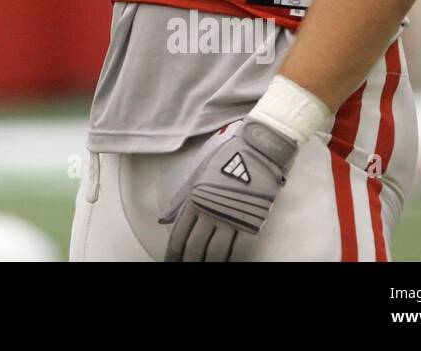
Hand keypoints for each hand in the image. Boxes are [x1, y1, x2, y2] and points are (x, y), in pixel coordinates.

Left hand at [159, 119, 297, 260]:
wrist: (257, 150)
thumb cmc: (226, 158)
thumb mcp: (198, 174)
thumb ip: (180, 199)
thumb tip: (162, 220)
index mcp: (194, 199)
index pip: (179, 234)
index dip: (173, 253)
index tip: (170, 263)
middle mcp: (209, 211)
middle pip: (195, 247)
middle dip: (189, 262)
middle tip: (185, 270)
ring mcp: (231, 218)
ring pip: (215, 252)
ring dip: (208, 264)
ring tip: (204, 270)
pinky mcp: (251, 222)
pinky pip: (238, 249)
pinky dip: (231, 260)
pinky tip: (226, 264)